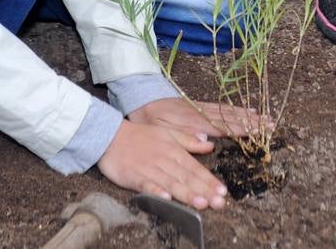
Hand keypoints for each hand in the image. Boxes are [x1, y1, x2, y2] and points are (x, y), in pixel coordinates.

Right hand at [97, 119, 227, 209]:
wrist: (113, 135)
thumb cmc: (142, 135)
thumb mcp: (169, 133)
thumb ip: (189, 140)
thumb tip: (209, 145)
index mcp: (175, 151)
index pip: (196, 168)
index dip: (209, 180)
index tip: (222, 191)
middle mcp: (166, 160)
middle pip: (188, 178)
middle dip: (204, 191)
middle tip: (219, 202)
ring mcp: (151, 168)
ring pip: (172, 183)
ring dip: (187, 193)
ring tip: (201, 203)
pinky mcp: (135, 176)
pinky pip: (147, 185)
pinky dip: (157, 191)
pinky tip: (166, 199)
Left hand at [129, 97, 267, 141]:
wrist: (142, 96)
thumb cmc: (150, 119)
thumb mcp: (161, 131)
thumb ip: (183, 137)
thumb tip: (207, 141)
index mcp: (194, 122)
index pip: (223, 126)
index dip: (242, 129)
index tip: (258, 131)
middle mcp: (202, 113)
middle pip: (232, 118)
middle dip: (252, 122)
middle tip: (271, 125)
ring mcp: (202, 108)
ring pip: (230, 112)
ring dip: (248, 116)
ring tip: (266, 118)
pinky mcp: (200, 106)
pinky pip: (223, 108)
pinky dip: (237, 110)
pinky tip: (247, 111)